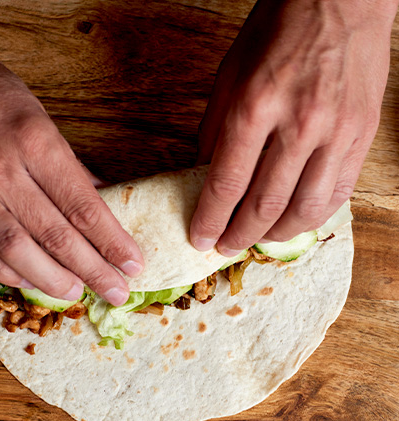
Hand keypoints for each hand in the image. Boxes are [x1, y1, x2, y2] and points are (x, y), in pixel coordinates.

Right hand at [0, 1, 143, 304]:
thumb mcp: (35, 110)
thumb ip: (67, 161)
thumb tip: (98, 194)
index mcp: (35, 141)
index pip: (84, 206)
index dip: (112, 241)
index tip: (133, 263)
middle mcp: (2, 170)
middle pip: (57, 235)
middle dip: (93, 270)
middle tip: (116, 292)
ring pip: (16, 249)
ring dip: (51, 279)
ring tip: (76, 294)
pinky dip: (2, 270)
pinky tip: (25, 282)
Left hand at [191, 0, 396, 254]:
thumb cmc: (279, 32)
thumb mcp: (230, 75)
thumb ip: (214, 130)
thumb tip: (202, 173)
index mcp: (256, 105)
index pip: (226, 182)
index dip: (209, 219)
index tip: (200, 239)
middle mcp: (298, 124)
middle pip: (263, 204)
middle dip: (238, 235)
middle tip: (225, 248)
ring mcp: (335, 133)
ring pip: (302, 209)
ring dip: (274, 235)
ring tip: (256, 239)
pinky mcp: (362, 137)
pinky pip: (337, 194)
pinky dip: (311, 217)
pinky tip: (292, 222)